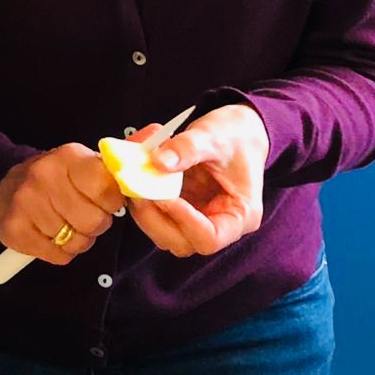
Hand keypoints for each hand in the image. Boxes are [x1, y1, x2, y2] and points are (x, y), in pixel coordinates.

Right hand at [0, 145, 121, 264]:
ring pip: (76, 242)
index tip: (104, 201)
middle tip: (82, 216)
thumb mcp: (81, 166)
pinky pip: (57, 256)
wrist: (6, 187)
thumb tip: (140, 191)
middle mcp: (44, 174)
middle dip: (95, 225)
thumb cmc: (56, 180)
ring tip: (64, 225)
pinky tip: (49, 235)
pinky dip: (59, 252)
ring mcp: (26, 201)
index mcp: (69, 156)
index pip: (106, 188)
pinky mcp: (14, 228)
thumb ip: (108, 177)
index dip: (111, 202)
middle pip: (93, 221)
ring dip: (76, 240)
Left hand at [127, 104, 268, 256]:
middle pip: (183, 242)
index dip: (184, 221)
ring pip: (166, 235)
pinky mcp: (181, 212)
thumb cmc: (235, 136)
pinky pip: (159, 218)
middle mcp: (219, 224)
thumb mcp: (214, 136)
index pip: (211, 237)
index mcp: (240, 215)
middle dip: (156, 218)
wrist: (237, 131)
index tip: (165, 196)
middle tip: (138, 189)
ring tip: (134, 182)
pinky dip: (144, 204)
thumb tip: (157, 162)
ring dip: (145, 213)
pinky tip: (136, 180)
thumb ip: (187, 148)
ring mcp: (198, 220)